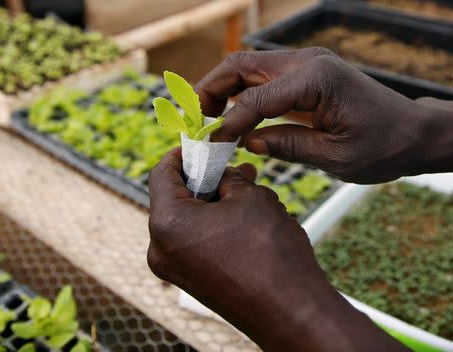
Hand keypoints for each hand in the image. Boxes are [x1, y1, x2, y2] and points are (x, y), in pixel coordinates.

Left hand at [147, 149, 404, 351]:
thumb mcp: (250, 196)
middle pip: (174, 198)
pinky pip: (197, 242)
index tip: (200, 144)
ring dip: (214, 202)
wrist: (292, 309)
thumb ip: (229, 178)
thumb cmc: (269, 252)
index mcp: (167, 223)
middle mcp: (161, 250)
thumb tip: (223, 175)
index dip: (182, 153)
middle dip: (205, 179)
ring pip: (189, 221)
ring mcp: (176, 270)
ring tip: (249, 191)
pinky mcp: (193, 282)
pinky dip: (216, 225)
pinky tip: (247, 218)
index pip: (161, 174)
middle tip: (231, 166)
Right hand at [196, 48, 430, 183]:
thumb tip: (244, 141)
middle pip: (242, 64)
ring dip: (223, 86)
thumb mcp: (335, 157)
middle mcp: (309, 61)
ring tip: (203, 115)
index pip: (255, 98)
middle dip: (211, 87)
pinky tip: (231, 113)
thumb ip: (286, 145)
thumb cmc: (384, 147)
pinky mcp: (309, 72)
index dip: (227, 122)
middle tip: (192, 117)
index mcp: (316, 79)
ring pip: (250, 66)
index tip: (210, 145)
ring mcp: (308, 63)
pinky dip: (242, 90)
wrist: (415, 133)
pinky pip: (265, 76)